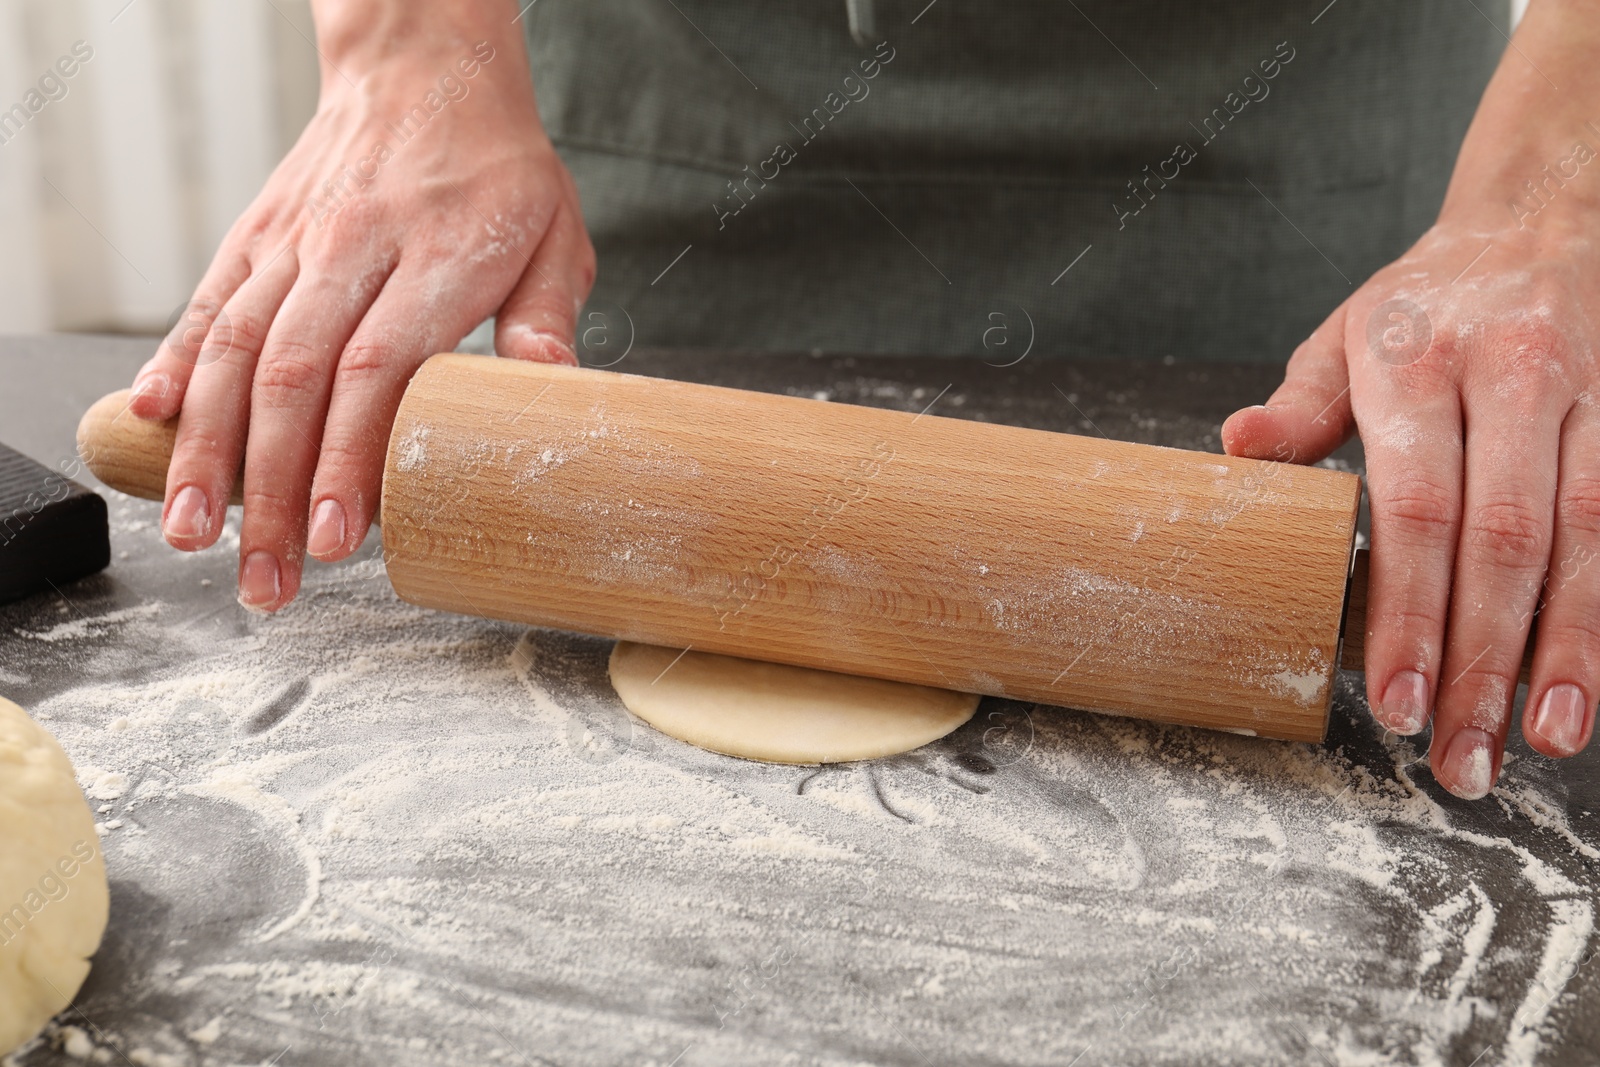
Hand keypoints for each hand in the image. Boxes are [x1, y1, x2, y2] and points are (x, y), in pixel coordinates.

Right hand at [126, 1, 593, 611]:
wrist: (426, 68)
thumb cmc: (498, 168)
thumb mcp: (556, 236)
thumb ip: (546, 320)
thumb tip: (548, 398)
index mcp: (433, 257)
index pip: (378, 370)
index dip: (349, 459)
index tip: (339, 537)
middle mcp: (350, 249)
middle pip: (296, 380)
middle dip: (272, 490)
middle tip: (267, 578)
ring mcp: (293, 242)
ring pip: (236, 351)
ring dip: (210, 449)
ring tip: (194, 532)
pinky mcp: (256, 235)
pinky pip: (208, 304)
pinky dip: (177, 365)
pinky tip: (153, 424)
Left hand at [1219, 1, 1599, 798]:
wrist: (1547, 213)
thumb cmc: (1427, 301)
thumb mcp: (1344, 335)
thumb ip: (1298, 408)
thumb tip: (1236, 455)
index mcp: (1415, 363)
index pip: (1416, 508)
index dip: (1407, 612)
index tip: (1391, 700)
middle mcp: (1514, 374)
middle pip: (1505, 541)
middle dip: (1483, 660)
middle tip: (1460, 757)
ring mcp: (1594, 392)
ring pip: (1590, 537)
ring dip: (1569, 651)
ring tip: (1546, 742)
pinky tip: (1593, 678)